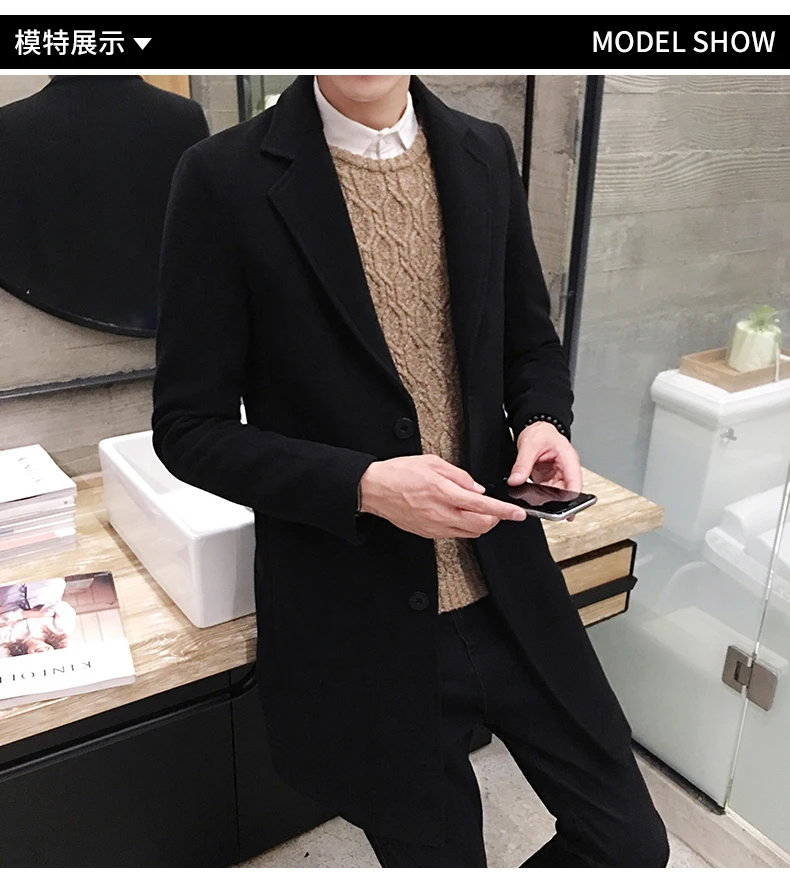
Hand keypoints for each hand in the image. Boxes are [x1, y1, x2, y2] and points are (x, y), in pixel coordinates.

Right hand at [360, 454, 526, 538]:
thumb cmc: (399, 473)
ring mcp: (433, 526)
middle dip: (495, 519)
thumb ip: (459, 475)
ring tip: (478, 511)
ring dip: (480, 524)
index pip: (482, 506)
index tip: (518, 514)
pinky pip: (454, 534)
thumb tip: (477, 488)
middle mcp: (440, 513)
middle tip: (498, 510)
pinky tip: (459, 515)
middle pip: (480, 525)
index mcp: (443, 492)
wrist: (374, 489)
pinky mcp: (427, 533)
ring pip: (469, 533)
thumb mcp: (432, 462)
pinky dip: (464, 527)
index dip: (504, 511)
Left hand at [509, 422, 581, 517]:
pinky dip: (541, 497)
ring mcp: (558, 476)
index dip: (573, 497)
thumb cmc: (540, 433)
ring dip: (548, 501)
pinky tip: (533, 500)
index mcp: (568, 459)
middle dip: (559, 503)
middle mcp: (566, 470)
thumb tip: (515, 481)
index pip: (574, 481)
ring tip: (538, 507)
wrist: (536, 428)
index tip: (568, 509)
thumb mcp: (529, 446)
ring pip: (557, 494)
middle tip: (549, 513)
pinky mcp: (549, 480)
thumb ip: (522, 464)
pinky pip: (547, 492)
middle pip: (567, 491)